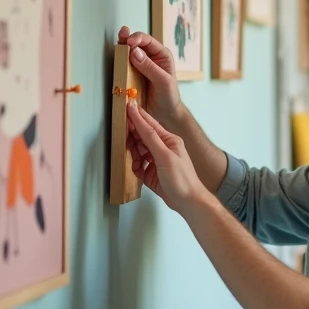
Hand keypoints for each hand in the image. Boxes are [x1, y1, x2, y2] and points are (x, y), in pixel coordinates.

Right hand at [118, 26, 183, 126]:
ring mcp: (140, 65)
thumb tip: (135, 52)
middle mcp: (151, 57)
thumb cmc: (169, 96)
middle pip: (137, 43)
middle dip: (128, 38)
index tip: (129, 43)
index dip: (138, 39)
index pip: (148, 41)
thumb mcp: (163, 82)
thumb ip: (150, 67)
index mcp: (162, 55)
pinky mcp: (132, 73)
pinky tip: (116, 56)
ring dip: (122, 46)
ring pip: (129, 52)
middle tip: (121, 35)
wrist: (164, 113)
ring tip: (118, 42)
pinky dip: (119, 59)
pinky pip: (124, 63)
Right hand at [126, 100, 208, 214]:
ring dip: (132, 151)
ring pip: (138, 150)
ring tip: (128, 149)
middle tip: (121, 129)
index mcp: (169, 141)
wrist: (187, 202)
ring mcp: (156, 161)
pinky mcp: (151, 174)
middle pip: (142, 136)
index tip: (126, 106)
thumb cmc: (182, 179)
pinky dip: (134, 165)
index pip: (149, 124)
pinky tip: (135, 166)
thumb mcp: (165, 156)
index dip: (137, 116)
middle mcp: (162, 149)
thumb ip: (151, 138)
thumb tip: (140, 120)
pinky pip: (137, 165)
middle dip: (132, 134)